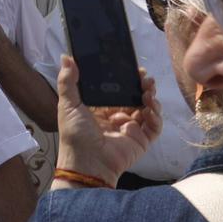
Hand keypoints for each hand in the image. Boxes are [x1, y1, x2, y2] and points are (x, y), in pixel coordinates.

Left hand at [53, 57, 161, 186]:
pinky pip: (154, 126)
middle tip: (145, 78)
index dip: (125, 79)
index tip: (131, 67)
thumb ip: (68, 82)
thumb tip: (66, 57)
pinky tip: (151, 108)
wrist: (87, 163)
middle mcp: (116, 117)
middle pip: (135, 97)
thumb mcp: (68, 105)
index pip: (117, 90)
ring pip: (147, 109)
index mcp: (100, 108)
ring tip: (149, 91)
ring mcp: (130, 129)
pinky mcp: (141, 140)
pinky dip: (156, 116)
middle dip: (142, 86)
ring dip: (150, 98)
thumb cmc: (75, 135)